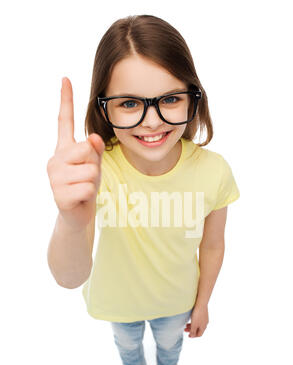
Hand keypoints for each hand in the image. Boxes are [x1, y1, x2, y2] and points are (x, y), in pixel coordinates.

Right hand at [46, 77, 104, 230]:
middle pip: (86, 150)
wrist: (78, 214)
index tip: (66, 79)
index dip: (66, 100)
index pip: (64, 121)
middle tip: (86, 177)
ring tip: (82, 188)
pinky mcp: (59, 194)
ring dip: (93, 182)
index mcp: (63, 149)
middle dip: (94, 165)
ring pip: (90, 170)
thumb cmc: (85, 185)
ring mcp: (54, 177)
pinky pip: (87, 188)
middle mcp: (55, 159)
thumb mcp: (94, 165)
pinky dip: (89, 195)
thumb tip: (93, 137)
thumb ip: (95, 150)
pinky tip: (79, 198)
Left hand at [184, 304, 208, 337]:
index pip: (199, 334)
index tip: (188, 335)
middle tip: (185, 330)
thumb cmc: (197, 314)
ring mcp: (204, 318)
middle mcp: (205, 323)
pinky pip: (198, 320)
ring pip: (198, 324)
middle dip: (191, 331)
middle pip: (198, 330)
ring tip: (186, 325)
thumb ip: (193, 331)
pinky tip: (191, 319)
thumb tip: (192, 336)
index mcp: (203, 327)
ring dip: (192, 326)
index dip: (193, 336)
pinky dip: (194, 321)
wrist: (201, 303)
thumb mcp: (194, 324)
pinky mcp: (203, 314)